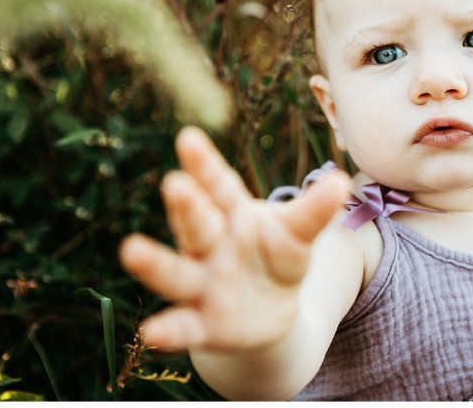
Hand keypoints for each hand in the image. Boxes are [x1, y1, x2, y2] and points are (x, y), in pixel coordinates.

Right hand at [119, 126, 349, 352]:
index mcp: (231, 214)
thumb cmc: (276, 258)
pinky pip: (183, 325)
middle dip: (186, 205)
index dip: (204, 164)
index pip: (218, 186)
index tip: (188, 138)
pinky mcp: (203, 323)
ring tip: (131, 250)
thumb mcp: (297, 234)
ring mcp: (202, 284)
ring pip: (175, 272)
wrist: (268, 314)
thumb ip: (314, 212)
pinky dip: (169, 329)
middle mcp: (209, 245)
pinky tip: (152, 333)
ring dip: (154, 262)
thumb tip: (342, 181)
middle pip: (196, 223)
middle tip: (174, 183)